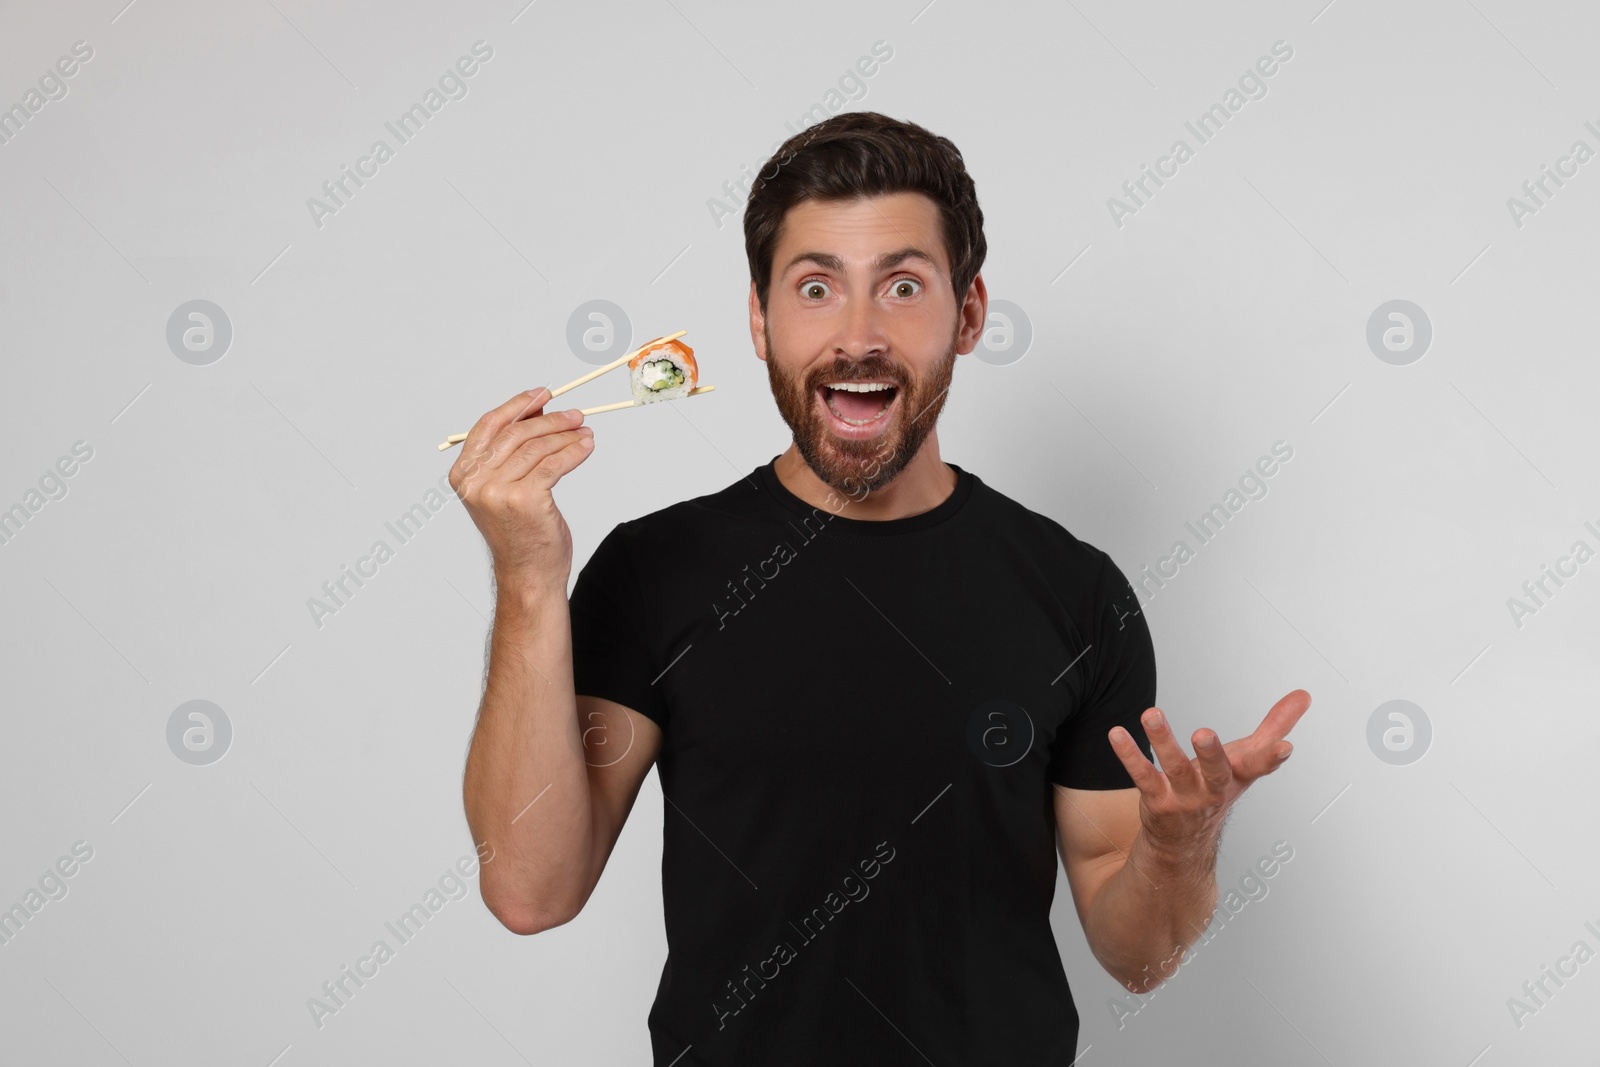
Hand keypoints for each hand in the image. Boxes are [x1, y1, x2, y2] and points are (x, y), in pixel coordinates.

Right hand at [448, 387, 595, 589]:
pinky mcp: (525, 499)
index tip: (543, 394)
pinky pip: (555, 464)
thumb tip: (538, 409)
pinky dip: (574, 452)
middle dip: (549, 420)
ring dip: (566, 435)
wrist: (528, 574)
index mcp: (463, 475)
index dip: (517, 405)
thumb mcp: (507, 487)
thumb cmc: (520, 531)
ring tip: (585, 431)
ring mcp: (498, 491)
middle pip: (516, 434)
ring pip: (537, 448)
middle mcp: (475, 482)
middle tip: (575, 415)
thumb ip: (513, 451)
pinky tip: (586, 447)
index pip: (489, 426)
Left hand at [1107, 689, 1310, 860]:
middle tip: (1204, 733)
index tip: (1285, 746)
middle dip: (1211, 754)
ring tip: (1152, 714)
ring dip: (1162, 741)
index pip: (1259, 766)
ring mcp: (1183, 797)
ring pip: (1174, 769)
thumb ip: (1275, 725)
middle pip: (1216, 772)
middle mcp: (1212, 789)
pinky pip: (1142, 776)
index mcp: (1237, 776)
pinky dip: (1129, 755)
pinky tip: (1117, 734)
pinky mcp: (1156, 799)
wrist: (1186, 840)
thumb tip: (1303, 696)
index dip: (1272, 757)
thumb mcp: (1248, 758)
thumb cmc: (1217, 788)